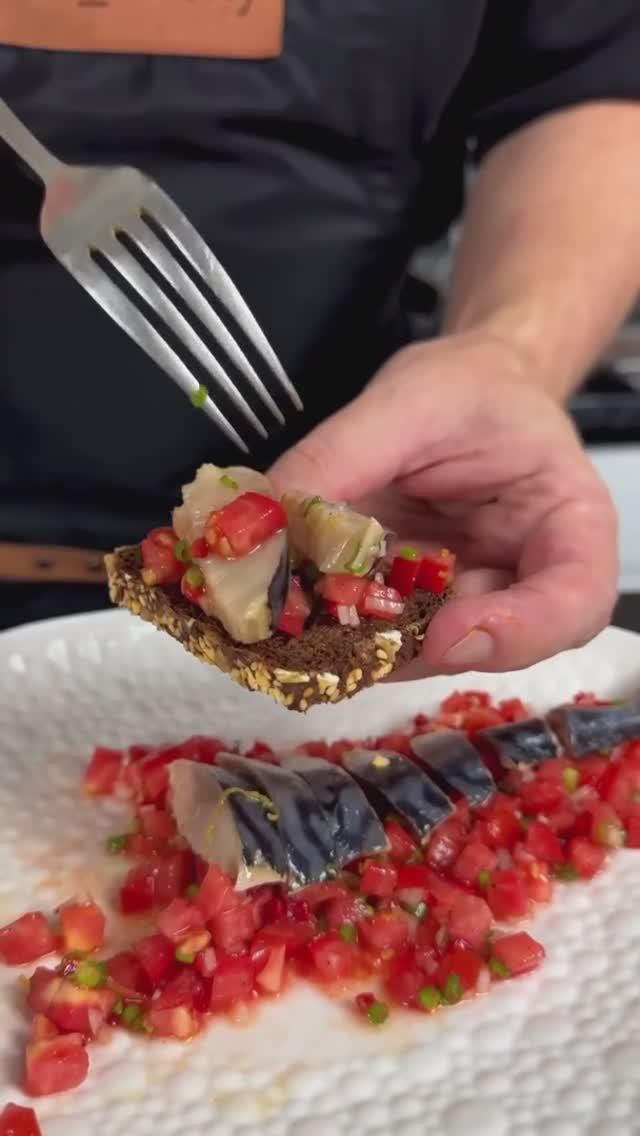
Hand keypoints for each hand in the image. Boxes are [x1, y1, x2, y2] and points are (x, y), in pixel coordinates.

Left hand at [269, 332, 618, 674]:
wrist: (462, 390)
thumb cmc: (469, 388)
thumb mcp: (413, 398)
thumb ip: (344, 456)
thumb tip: (265, 522)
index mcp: (567, 523)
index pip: (574, 603)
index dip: (517, 632)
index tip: (445, 634)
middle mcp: (523, 579)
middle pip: (486, 644)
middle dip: (404, 644)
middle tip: (329, 631)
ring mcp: (464, 599)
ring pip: (417, 648)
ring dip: (354, 641)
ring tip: (292, 615)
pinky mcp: (412, 603)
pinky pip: (376, 628)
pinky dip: (329, 622)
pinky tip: (287, 602)